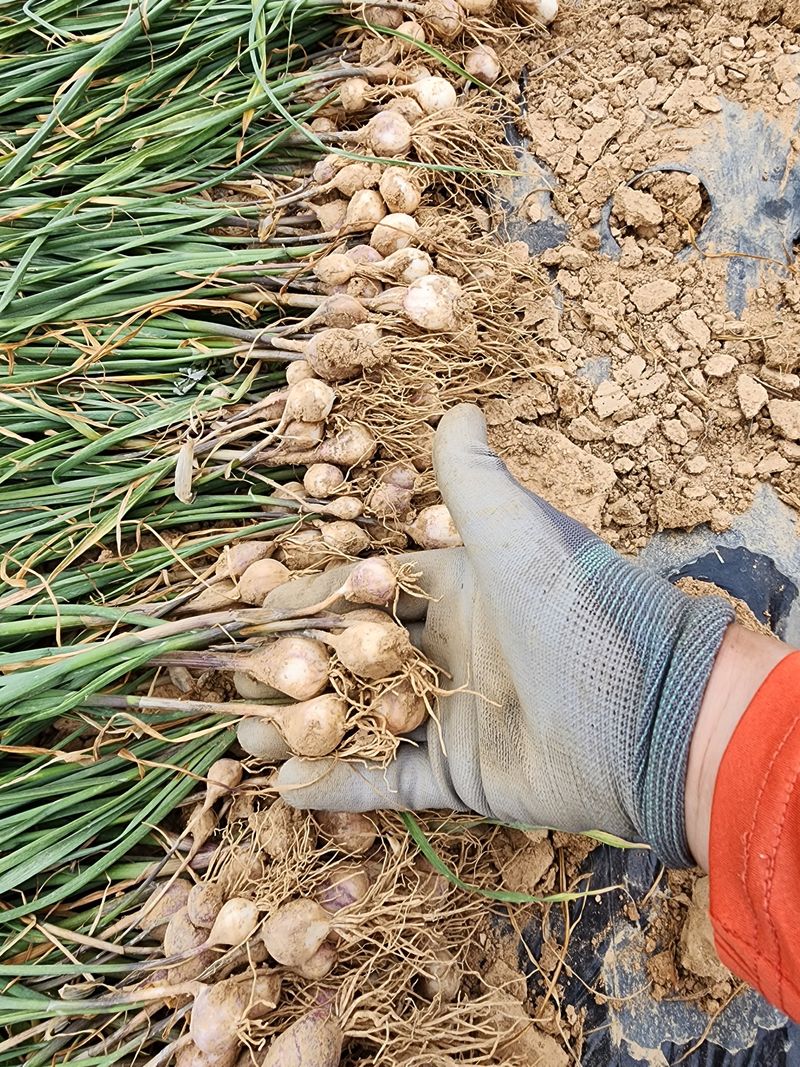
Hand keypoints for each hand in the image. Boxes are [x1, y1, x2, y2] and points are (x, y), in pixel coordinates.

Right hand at [242, 405, 734, 865]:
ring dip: (306, 730)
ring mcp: (453, 717)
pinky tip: (287, 789)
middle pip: (352, 658)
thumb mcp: (518, 533)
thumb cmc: (579, 611)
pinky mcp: (461, 778)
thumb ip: (473, 478)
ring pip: (361, 722)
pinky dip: (341, 785)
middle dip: (294, 670)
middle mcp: (449, 651)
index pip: (364, 590)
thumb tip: (460, 407)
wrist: (650, 715)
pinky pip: (389, 782)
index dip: (307, 599)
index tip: (253, 609)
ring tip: (248, 739)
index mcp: (456, 591)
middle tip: (236, 682)